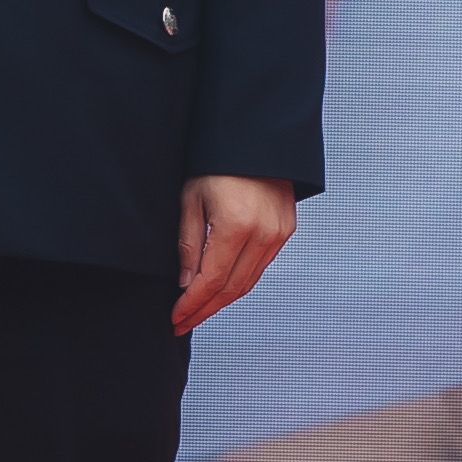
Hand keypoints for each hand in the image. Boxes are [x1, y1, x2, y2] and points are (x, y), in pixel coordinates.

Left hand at [177, 173, 297, 327]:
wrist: (254, 138)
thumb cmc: (216, 161)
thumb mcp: (191, 198)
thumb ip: (189, 244)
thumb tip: (187, 284)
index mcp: (236, 226)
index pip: (211, 281)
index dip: (192, 305)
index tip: (175, 318)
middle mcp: (263, 234)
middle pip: (232, 289)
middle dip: (205, 310)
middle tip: (183, 323)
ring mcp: (278, 233)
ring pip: (249, 282)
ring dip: (222, 301)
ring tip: (199, 312)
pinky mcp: (286, 230)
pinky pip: (261, 267)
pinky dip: (240, 283)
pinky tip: (222, 290)